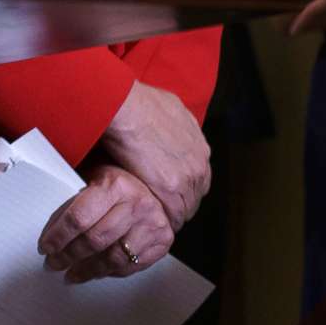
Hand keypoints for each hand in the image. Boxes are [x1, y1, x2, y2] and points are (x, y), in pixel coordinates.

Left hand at [40, 164, 174, 282]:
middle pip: (95, 240)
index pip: (79, 217)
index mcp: (115, 185)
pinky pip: (130, 266)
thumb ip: (75, 200)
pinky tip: (96, 272)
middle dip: (69, 256)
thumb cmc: (118, 185)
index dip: (58, 236)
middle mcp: (136, 205)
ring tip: (72, 273)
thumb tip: (50, 229)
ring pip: (113, 258)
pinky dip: (109, 272)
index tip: (46, 246)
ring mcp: (152, 225)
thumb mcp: (95, 179)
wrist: (154, 189)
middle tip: (54, 263)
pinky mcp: (162, 242)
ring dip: (87, 270)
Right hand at [93, 80, 209, 228]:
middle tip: (163, 209)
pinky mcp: (171, 189)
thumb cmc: (136, 101)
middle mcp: (200, 160)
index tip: (169, 191)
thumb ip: (173, 123)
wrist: (125, 107)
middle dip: (181, 201)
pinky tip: (151, 223)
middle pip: (195, 193)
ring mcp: (188, 176)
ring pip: (186, 206)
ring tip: (155, 221)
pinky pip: (173, 214)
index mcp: (198, 143)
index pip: (197, 175)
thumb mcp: (166, 106)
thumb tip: (163, 123)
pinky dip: (164, 220)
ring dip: (172, 213)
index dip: (183, 185)